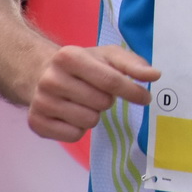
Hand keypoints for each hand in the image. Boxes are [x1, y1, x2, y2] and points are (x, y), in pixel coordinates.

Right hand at [28, 44, 157, 141]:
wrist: (41, 74)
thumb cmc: (83, 65)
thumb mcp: (108, 56)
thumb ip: (133, 64)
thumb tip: (155, 75)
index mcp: (68, 56)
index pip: (110, 80)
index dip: (133, 91)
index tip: (146, 97)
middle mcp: (50, 79)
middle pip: (101, 103)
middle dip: (107, 100)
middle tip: (97, 92)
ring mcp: (41, 102)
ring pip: (89, 121)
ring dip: (94, 114)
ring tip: (84, 102)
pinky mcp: (37, 123)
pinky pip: (74, 135)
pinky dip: (79, 128)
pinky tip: (71, 114)